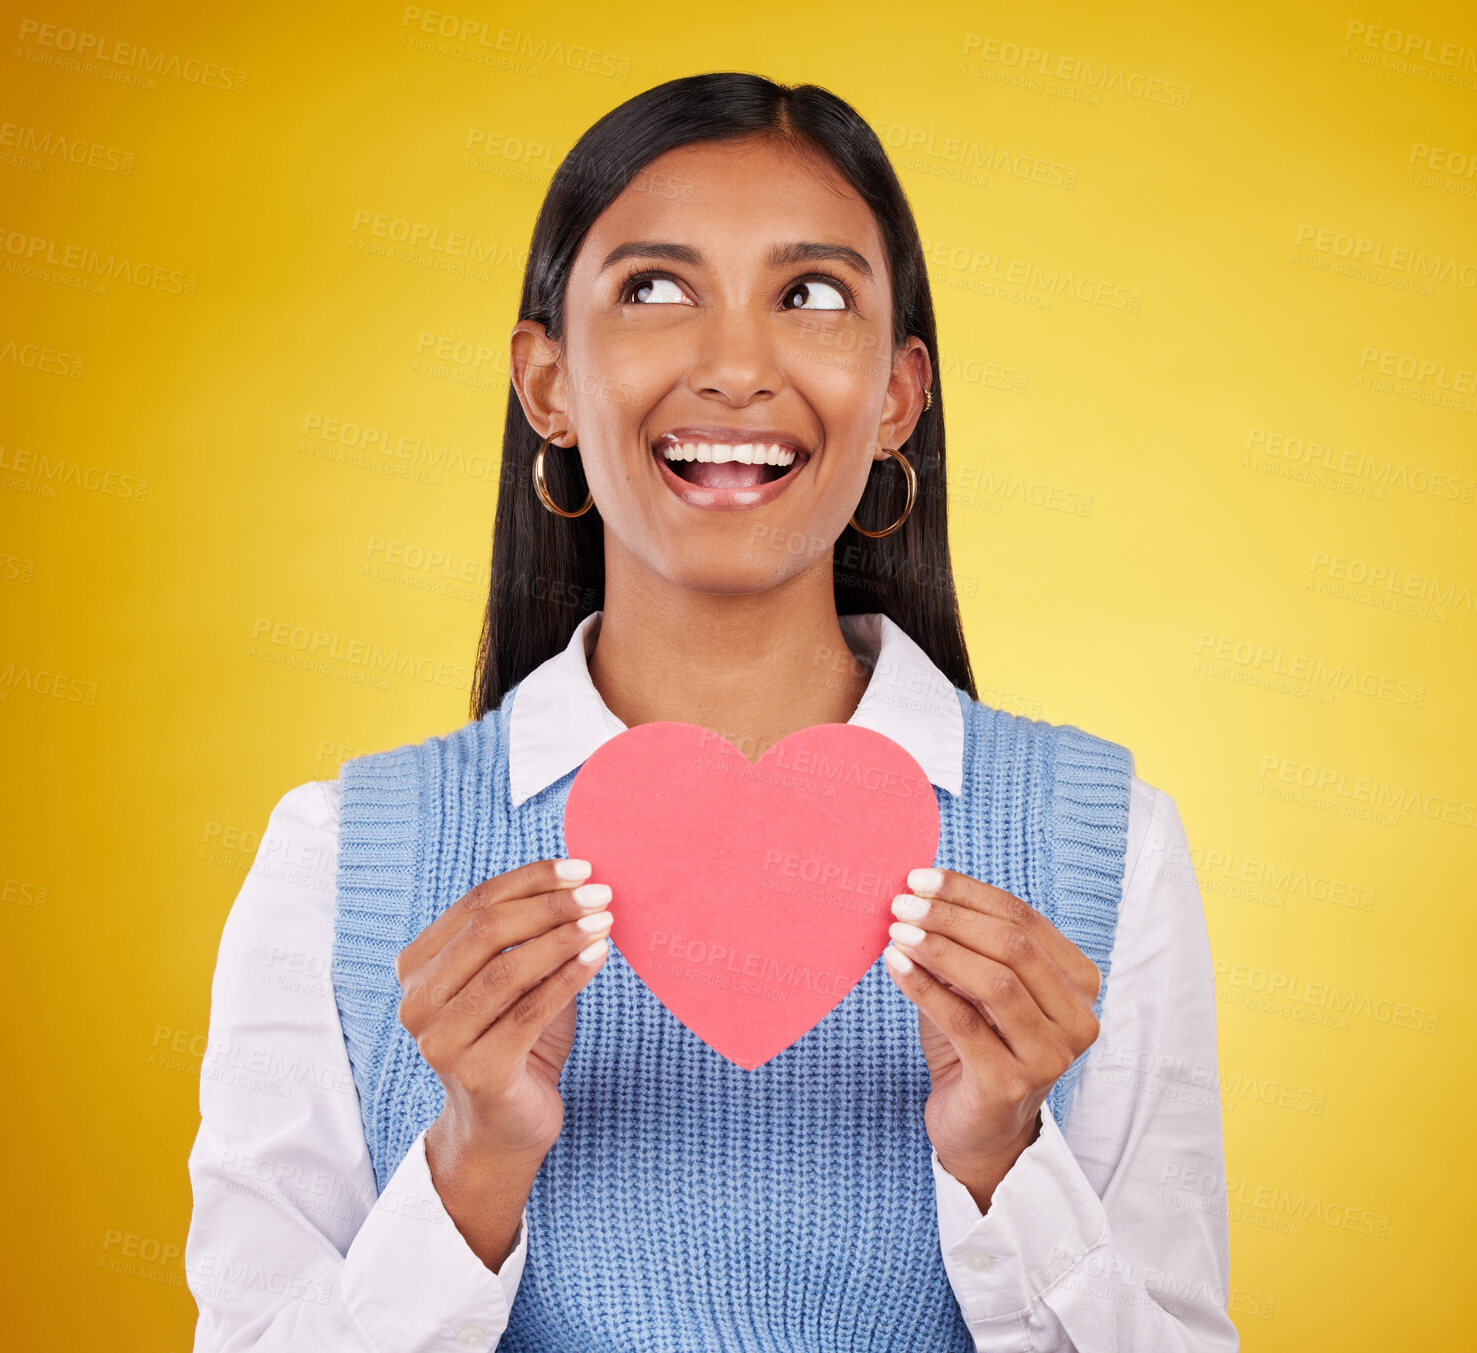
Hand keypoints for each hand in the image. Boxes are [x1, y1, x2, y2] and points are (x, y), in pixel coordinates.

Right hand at [395, 857, 612, 1169]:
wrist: (504, 1126)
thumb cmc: (514, 1040)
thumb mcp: (518, 979)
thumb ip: (532, 935)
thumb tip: (579, 883)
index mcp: (417, 967)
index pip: (475, 904)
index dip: (531, 880)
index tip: (581, 868)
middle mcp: (417, 1002)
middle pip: (486, 932)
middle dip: (550, 906)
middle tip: (600, 893)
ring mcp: (440, 1040)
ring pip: (507, 971)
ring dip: (562, 939)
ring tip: (604, 922)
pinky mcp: (476, 1072)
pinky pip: (529, 1012)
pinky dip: (569, 978)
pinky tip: (598, 957)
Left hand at [882, 866, 1102, 1207]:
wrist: (979, 1128)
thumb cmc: (978, 1044)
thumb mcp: (978, 986)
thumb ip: (968, 943)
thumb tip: (921, 891)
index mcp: (1078, 982)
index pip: (1025, 919)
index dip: (969, 893)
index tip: (920, 877)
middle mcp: (1077, 1018)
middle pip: (1014, 946)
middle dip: (951, 917)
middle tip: (902, 902)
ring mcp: (1050, 1055)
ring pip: (995, 982)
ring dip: (939, 949)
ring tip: (896, 930)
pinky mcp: (1011, 1084)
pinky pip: (963, 1022)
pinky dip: (924, 987)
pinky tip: (894, 965)